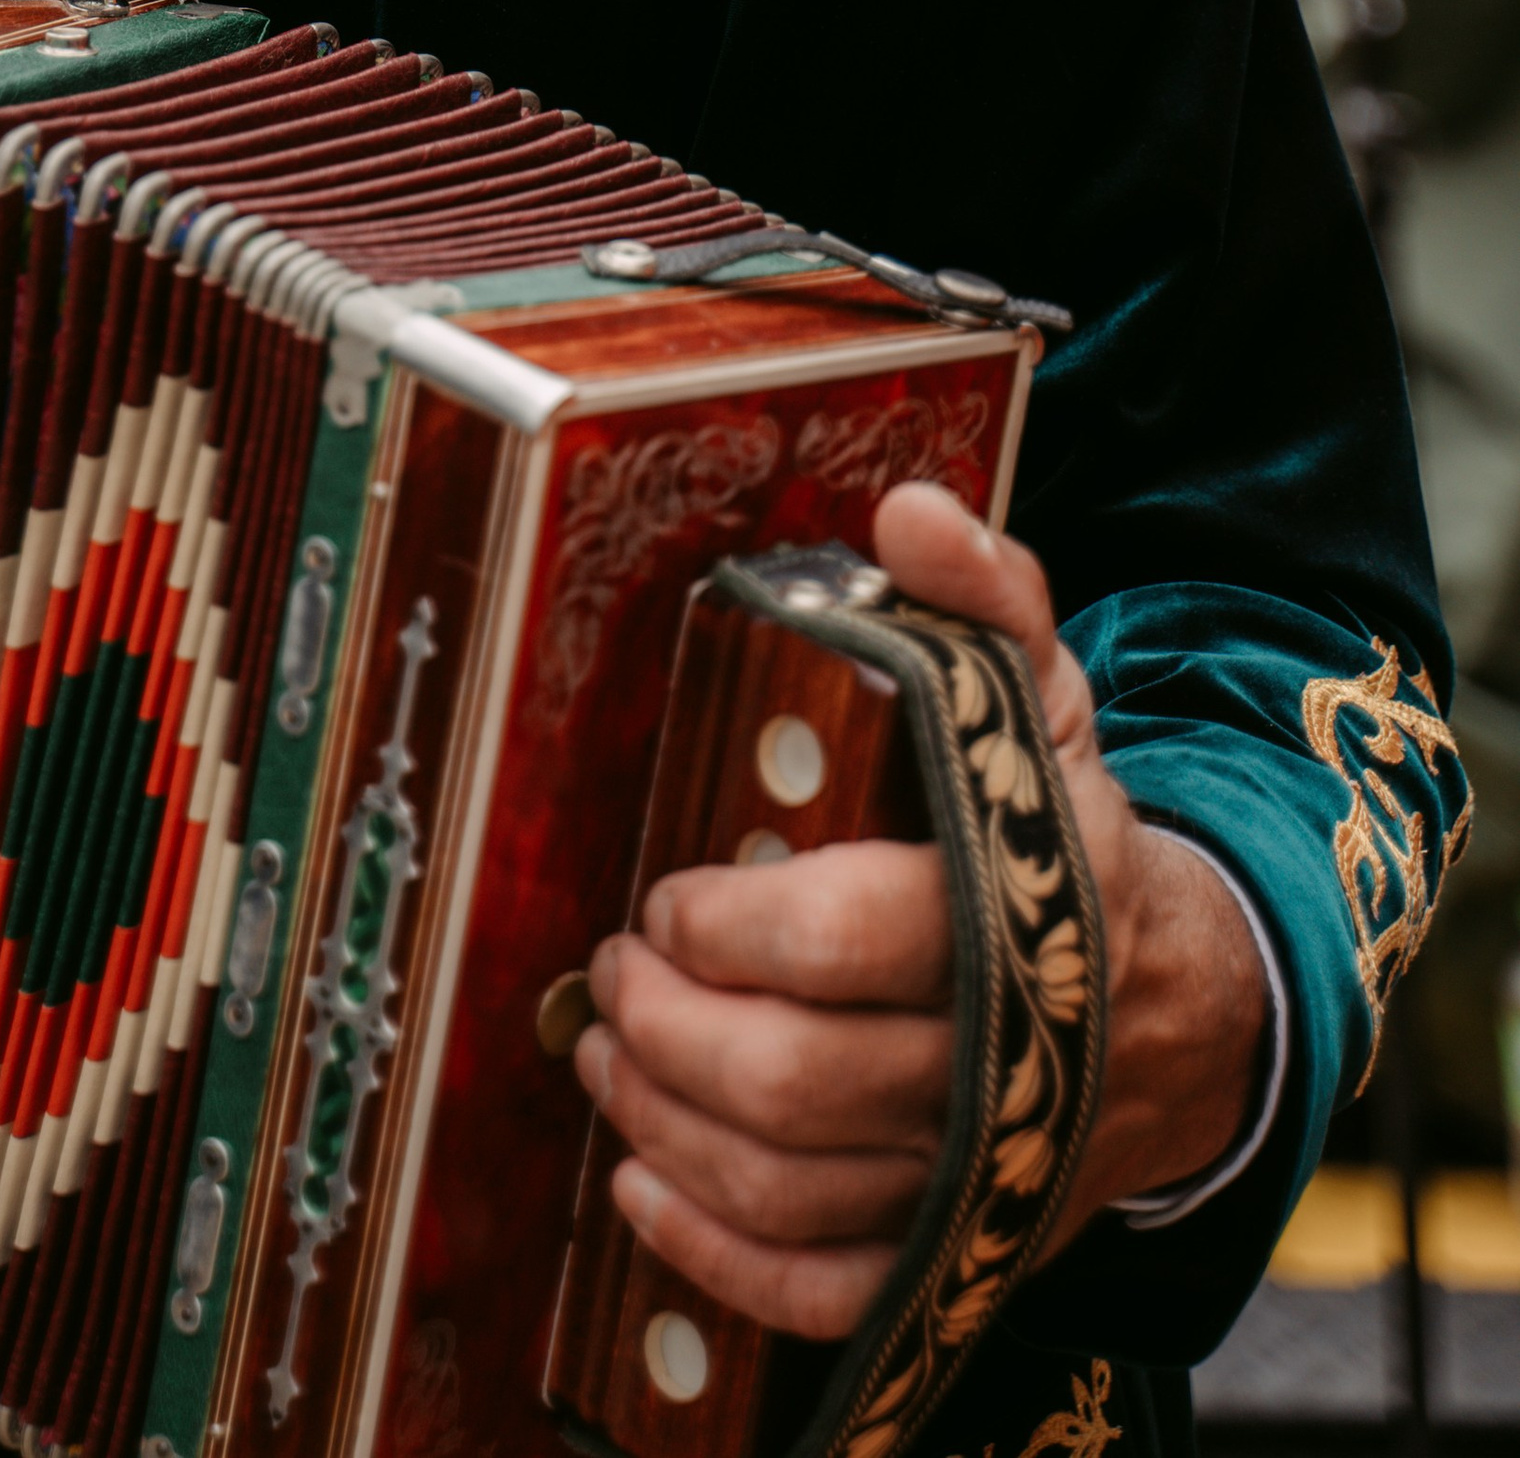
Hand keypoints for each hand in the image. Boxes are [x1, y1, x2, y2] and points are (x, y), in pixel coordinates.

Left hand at [576, 478, 1269, 1339]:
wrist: (1191, 1011)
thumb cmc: (1074, 833)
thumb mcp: (1046, 696)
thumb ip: (983, 598)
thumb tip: (907, 507)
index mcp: (1020, 915)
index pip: (844, 936)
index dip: (726, 920)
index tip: (668, 891)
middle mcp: (999, 1064)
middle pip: (791, 1081)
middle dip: (667, 1024)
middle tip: (613, 969)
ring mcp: (974, 1176)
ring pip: (786, 1188)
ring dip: (662, 1124)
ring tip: (606, 1051)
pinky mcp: (952, 1252)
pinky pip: (817, 1288)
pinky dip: (714, 1255)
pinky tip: (639, 1184)